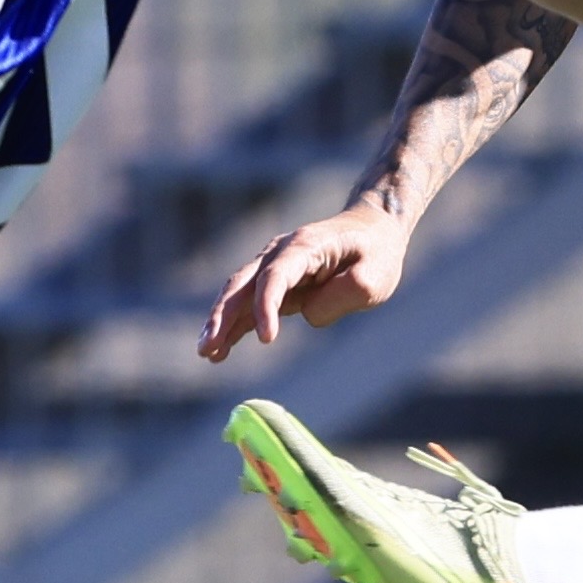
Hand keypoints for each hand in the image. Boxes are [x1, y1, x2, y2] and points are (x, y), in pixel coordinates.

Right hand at [199, 202, 414, 363]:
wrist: (372, 229)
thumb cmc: (376, 252)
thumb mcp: (374, 277)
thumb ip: (342, 295)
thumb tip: (307, 315)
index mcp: (305, 246)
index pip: (275, 277)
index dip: (266, 307)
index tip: (267, 339)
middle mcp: (281, 253)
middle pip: (242, 284)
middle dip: (223, 316)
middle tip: (207, 347)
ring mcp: (274, 267)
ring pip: (238, 295)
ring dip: (220, 323)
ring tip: (206, 353)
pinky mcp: (276, 284)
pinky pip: (247, 306)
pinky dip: (232, 327)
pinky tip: (219, 351)